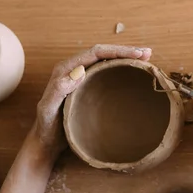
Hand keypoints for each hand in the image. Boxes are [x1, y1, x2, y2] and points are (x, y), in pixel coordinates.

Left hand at [36, 44, 151, 150]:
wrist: (45, 141)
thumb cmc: (46, 128)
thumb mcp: (48, 110)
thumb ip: (58, 89)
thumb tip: (80, 71)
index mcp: (66, 69)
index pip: (96, 53)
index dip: (118, 51)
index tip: (138, 54)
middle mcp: (74, 69)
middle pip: (103, 53)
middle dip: (126, 51)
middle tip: (148, 54)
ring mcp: (81, 78)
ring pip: (106, 61)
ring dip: (125, 58)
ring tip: (145, 59)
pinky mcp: (87, 87)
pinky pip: (106, 73)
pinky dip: (121, 69)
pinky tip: (133, 73)